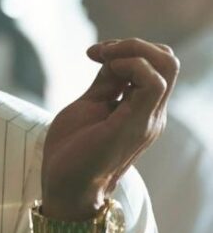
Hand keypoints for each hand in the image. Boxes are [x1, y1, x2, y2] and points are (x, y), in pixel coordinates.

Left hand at [40, 38, 177, 220]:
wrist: (64, 189)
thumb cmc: (71, 152)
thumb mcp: (89, 105)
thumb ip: (106, 83)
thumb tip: (113, 57)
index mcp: (142, 109)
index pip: (155, 64)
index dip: (127, 48)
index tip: (93, 53)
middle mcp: (152, 114)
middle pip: (168, 60)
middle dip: (134, 44)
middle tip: (99, 52)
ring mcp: (148, 120)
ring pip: (167, 65)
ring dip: (132, 50)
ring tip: (102, 57)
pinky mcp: (137, 125)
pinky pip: (152, 82)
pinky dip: (131, 65)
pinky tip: (107, 69)